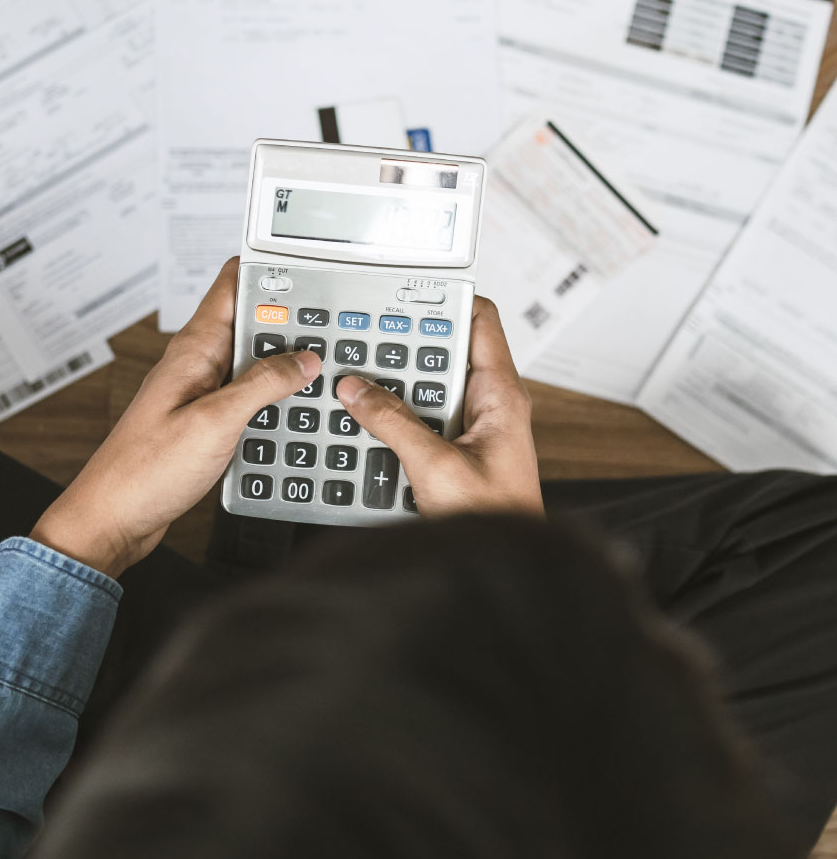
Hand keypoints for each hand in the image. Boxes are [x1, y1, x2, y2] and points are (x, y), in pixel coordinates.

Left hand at [31, 258, 320, 577]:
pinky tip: (293, 412)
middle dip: (290, 322)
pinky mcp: (207, 420)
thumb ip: (263, 385)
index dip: (270, 271)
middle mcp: (198, 363)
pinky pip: (248, 396)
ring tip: (320, 371)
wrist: (116, 518)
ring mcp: (203, 391)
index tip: (311, 274)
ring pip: (254, 362)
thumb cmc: (146, 471)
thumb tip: (303, 360)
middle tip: (331, 332)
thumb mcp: (216, 421)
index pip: (233, 283)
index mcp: (194, 348)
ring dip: (284, 366)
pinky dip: (273, 399)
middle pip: (251, 322)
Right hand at [336, 296, 541, 517]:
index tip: (405, 294)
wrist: (499, 564)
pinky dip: (397, 412)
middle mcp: (489, 403)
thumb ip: (393, 424)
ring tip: (360, 375)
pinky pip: (422, 415)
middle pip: (446, 349)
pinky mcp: (455, 447)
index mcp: (501, 394)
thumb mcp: (435, 467)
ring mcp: (472, 424)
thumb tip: (357, 390)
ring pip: (429, 384)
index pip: (480, 320)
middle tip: (368, 337)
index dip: (446, 300)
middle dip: (407, 343)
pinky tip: (370, 417)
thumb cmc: (492, 519)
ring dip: (398, 382)